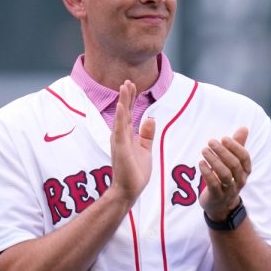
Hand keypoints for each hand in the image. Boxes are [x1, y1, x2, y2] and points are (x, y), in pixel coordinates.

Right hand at [110, 80, 155, 202]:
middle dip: (126, 96)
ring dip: (123, 101)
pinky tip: (121, 106)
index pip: (129, 114)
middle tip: (127, 81)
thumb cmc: (135, 172)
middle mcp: (121, 136)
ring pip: (121, 117)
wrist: (129, 189)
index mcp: (126, 136)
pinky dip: (120, 117)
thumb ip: (147, 135)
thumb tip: (150, 119)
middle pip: (124, 112)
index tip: (131, 86)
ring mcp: (119, 141)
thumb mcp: (145, 149)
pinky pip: (120, 130)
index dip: (130, 100)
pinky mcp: (120, 148)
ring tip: (124, 87)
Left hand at [199, 127, 251, 220]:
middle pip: (234, 164)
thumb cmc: (227, 179)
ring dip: (214, 161)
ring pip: (225, 174)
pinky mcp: (217, 196)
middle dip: (222, 151)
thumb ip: (238, 145)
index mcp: (245, 171)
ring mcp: (229, 190)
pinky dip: (207, 172)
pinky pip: (213, 184)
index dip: (235, 146)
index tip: (223, 138)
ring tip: (204, 151)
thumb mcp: (233, 162)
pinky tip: (201, 163)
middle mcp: (240, 181)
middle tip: (210, 142)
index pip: (244, 157)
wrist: (221, 206)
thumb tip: (244, 128)